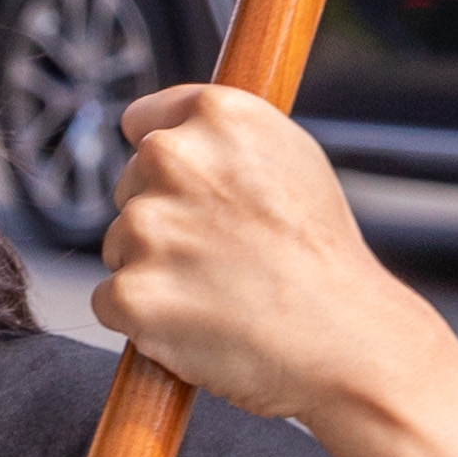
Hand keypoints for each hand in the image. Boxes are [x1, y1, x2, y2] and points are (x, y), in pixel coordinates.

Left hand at [90, 86, 457, 435]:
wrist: (347, 340)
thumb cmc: (323, 257)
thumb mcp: (293, 162)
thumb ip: (223, 140)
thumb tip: (164, 130)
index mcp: (219, 116)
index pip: (141, 120)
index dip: (164, 163)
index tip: (188, 188)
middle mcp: (174, 157)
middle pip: (129, 187)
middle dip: (163, 219)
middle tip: (226, 253)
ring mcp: (147, 225)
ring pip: (119, 245)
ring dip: (153, 269)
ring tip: (221, 289)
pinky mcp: (129, 290)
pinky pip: (111, 299)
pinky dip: (143, 317)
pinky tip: (198, 321)